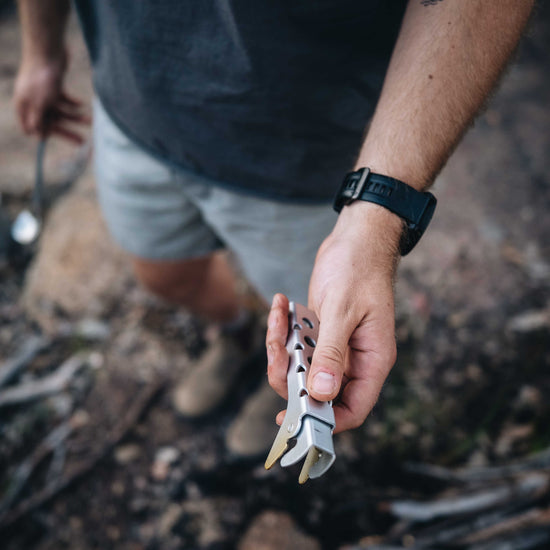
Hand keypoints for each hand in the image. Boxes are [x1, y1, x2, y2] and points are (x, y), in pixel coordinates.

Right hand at [13, 50, 89, 143]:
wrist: (48, 48)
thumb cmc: (42, 77)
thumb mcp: (40, 102)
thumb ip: (39, 119)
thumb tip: (38, 136)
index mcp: (24, 106)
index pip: (31, 128)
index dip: (43, 134)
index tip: (56, 140)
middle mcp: (32, 102)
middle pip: (50, 122)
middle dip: (66, 132)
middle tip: (82, 142)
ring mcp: (43, 94)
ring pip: (60, 112)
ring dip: (75, 117)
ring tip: (90, 121)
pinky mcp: (54, 86)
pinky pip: (64, 101)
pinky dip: (73, 104)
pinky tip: (82, 105)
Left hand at [267, 202, 401, 432]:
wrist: (356, 239)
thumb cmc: (359, 268)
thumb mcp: (342, 310)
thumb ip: (331, 353)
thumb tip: (320, 394)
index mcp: (372, 360)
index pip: (352, 409)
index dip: (324, 420)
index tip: (292, 417)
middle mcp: (355, 359)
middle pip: (318, 391)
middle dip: (290, 374)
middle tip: (276, 347)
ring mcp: (336, 346)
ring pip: (302, 368)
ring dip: (282, 346)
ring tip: (279, 313)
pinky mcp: (321, 333)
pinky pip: (296, 345)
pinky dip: (283, 329)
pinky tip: (281, 304)